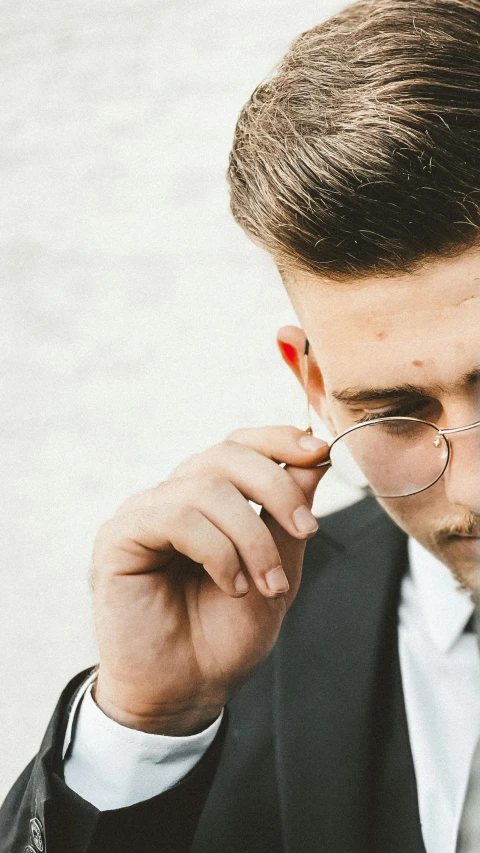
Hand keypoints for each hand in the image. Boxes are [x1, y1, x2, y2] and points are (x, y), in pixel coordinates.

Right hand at [92, 426, 329, 734]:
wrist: (187, 691)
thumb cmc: (226, 635)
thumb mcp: (278, 570)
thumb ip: (289, 517)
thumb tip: (315, 457)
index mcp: (208, 501)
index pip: (238, 446)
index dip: (277, 439)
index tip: (318, 451)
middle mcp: (174, 498)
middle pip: (226, 455)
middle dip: (276, 488)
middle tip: (307, 531)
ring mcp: (144, 513)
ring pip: (206, 486)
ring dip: (251, 536)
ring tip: (267, 584)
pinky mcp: (120, 536)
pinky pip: (177, 516)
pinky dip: (218, 550)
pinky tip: (231, 585)